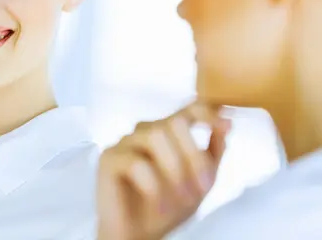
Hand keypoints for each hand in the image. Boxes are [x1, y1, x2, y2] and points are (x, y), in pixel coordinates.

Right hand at [96, 102, 231, 239]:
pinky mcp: (108, 159)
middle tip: (203, 187)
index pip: (188, 109)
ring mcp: (126, 143)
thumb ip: (213, 153)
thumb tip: (227, 124)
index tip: (225, 124)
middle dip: (194, 156)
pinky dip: (153, 184)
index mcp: (168, 133)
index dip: (207, 111)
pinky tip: (156, 200)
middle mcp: (145, 131)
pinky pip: (136, 162)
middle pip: (174, 122)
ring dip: (174, 169)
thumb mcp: (201, 182)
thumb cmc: (166, 207)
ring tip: (181, 197)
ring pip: (155, 136)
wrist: (138, 236)